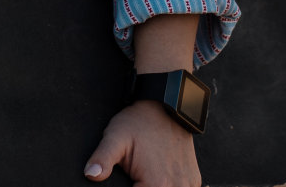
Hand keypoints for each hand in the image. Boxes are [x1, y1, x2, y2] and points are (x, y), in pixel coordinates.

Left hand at [84, 101, 200, 186]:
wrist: (166, 106)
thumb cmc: (139, 121)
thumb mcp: (115, 137)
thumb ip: (103, 158)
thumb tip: (90, 175)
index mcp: (156, 183)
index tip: (127, 181)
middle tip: (135, 177)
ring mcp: (189, 184)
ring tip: (145, 177)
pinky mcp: (194, 179)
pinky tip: (159, 180)